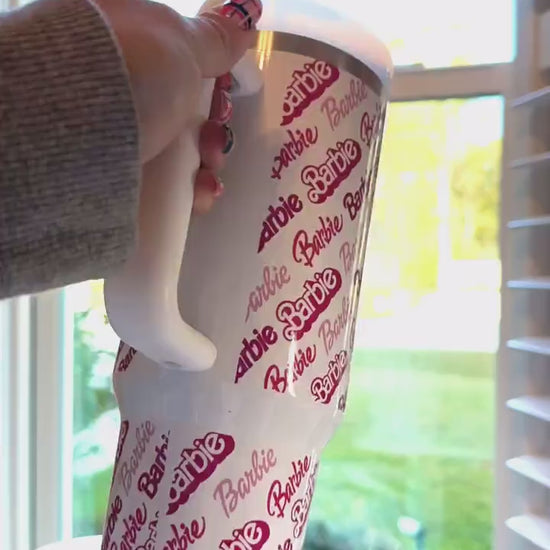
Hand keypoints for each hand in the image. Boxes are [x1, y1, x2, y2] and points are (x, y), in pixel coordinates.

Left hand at [92, 0, 261, 212]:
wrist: (72, 134)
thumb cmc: (130, 73)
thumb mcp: (180, 45)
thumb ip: (215, 37)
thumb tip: (245, 12)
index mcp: (128, 42)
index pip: (181, 63)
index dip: (210, 82)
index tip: (222, 94)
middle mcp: (119, 85)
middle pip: (183, 110)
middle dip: (210, 130)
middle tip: (213, 139)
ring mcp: (114, 131)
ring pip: (176, 151)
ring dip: (207, 165)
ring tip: (208, 175)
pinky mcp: (116, 174)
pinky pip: (163, 183)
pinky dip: (189, 191)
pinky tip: (200, 195)